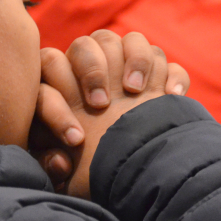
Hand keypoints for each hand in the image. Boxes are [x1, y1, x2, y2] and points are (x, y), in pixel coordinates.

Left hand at [30, 30, 188, 197]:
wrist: (139, 181)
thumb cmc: (96, 176)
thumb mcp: (69, 175)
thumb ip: (55, 165)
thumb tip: (60, 161)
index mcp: (64, 92)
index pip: (48, 69)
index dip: (57, 104)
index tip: (77, 139)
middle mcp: (94, 75)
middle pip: (85, 44)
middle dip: (91, 70)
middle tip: (101, 104)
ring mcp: (128, 74)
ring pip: (127, 40)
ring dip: (133, 59)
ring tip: (135, 90)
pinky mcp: (161, 82)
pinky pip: (165, 62)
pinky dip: (171, 74)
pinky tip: (172, 96)